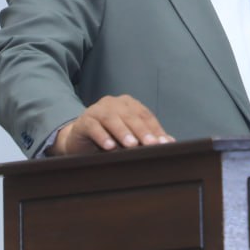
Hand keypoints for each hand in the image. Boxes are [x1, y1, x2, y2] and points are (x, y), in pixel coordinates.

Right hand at [48, 95, 174, 154]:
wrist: (79, 140)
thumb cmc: (109, 137)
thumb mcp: (129, 136)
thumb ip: (147, 137)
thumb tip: (170, 142)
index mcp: (128, 104)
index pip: (145, 116)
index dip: (156, 129)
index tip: (165, 143)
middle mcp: (114, 103)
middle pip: (131, 116)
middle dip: (142, 131)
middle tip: (151, 145)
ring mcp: (97, 110)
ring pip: (112, 118)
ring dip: (123, 132)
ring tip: (131, 145)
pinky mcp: (83, 121)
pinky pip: (93, 126)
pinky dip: (101, 136)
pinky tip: (109, 146)